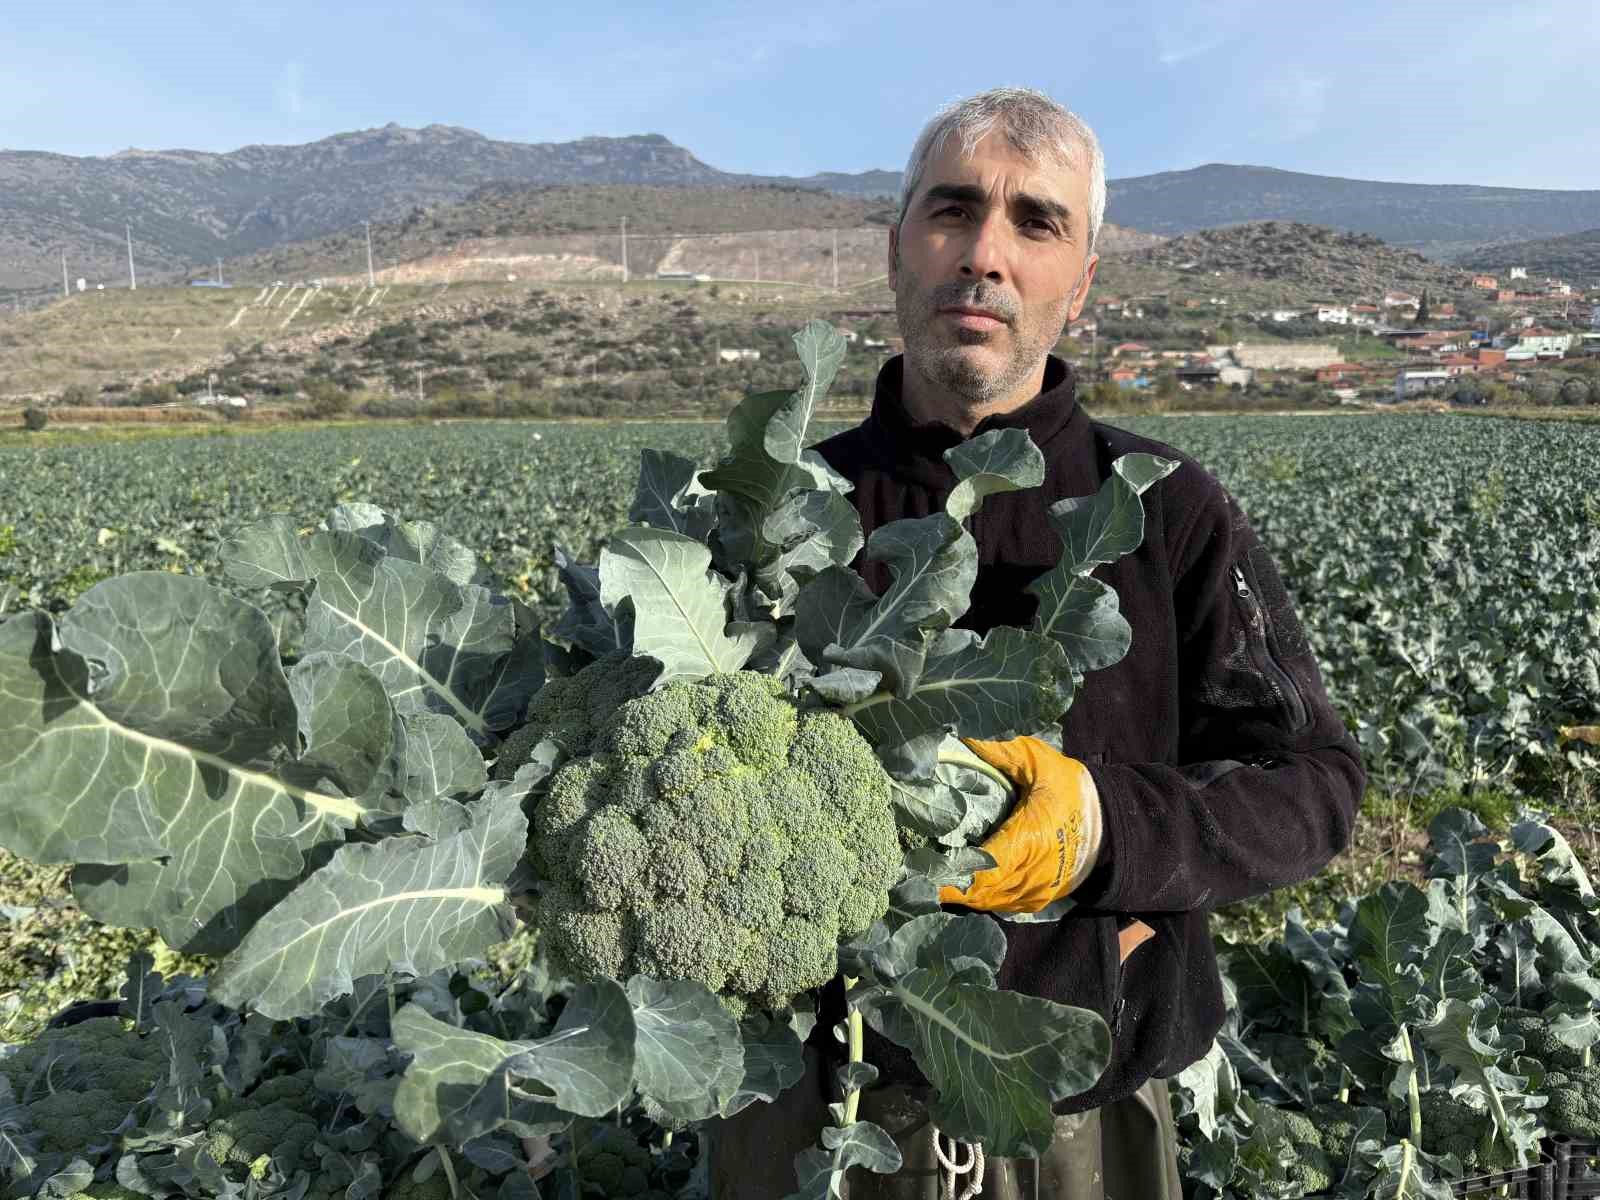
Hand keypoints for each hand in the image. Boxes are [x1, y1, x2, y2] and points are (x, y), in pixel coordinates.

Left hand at [937, 736, 1103, 913]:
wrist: (1113, 823)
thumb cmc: (1073, 790)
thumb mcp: (1040, 762)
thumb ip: (1002, 753)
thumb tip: (963, 740)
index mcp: (1029, 840)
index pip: (982, 869)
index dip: (951, 875)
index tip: (920, 870)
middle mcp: (1031, 874)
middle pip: (979, 891)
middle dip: (947, 885)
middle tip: (913, 873)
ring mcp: (1036, 891)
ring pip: (988, 903)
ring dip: (961, 894)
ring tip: (930, 878)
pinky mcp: (1039, 898)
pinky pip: (1002, 905)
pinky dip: (980, 898)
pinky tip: (960, 884)